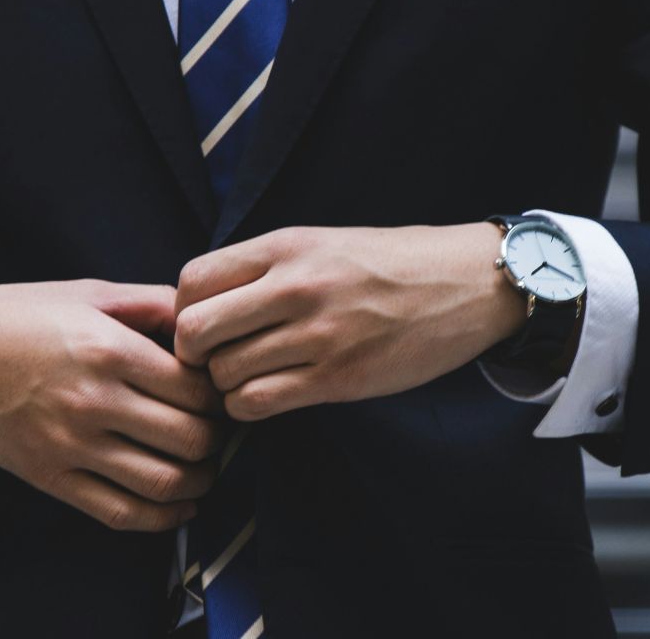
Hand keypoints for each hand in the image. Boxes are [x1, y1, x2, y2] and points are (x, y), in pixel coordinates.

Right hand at [0, 278, 224, 531]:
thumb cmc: (19, 316)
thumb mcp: (88, 293)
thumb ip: (151, 303)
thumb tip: (203, 321)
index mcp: (108, 349)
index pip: (195, 389)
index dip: (220, 394)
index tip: (220, 392)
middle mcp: (92, 400)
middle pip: (190, 438)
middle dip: (217, 439)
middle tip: (219, 431)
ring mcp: (70, 445)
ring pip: (163, 482)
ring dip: (200, 481)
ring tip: (205, 467)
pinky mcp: (50, 477)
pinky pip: (120, 513)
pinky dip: (162, 518)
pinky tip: (179, 505)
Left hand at [173, 224, 524, 420]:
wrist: (466, 283)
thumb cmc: (389, 264)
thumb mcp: (321, 243)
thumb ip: (264, 268)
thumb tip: (201, 303)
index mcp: (286, 246)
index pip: (192, 280)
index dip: (183, 310)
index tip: (203, 324)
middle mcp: (295, 287)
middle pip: (194, 331)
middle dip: (193, 354)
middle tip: (214, 360)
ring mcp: (318, 335)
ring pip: (224, 374)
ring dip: (225, 385)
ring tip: (248, 377)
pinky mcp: (339, 378)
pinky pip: (258, 402)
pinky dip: (249, 407)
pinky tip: (267, 395)